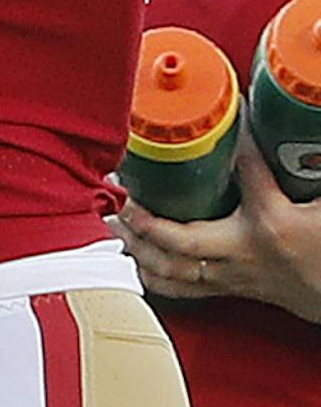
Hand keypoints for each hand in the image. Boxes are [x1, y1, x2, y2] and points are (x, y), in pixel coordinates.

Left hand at [112, 135, 320, 321]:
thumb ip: (296, 171)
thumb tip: (279, 134)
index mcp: (274, 224)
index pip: (246, 171)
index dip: (235, 141)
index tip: (221, 117)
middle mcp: (244, 254)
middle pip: (180, 241)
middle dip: (142, 220)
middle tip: (118, 194)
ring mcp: (234, 277)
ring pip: (173, 271)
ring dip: (137, 249)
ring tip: (110, 222)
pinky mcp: (231, 290)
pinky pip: (181, 289)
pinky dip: (150, 274)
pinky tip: (129, 257)